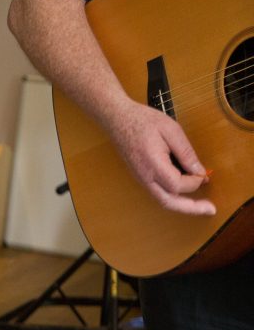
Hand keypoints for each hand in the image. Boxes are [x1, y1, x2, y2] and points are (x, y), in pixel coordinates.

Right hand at [105, 100, 214, 215]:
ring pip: (163, 200)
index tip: (204, 173)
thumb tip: (199, 171)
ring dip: (183, 205)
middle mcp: (145, 177)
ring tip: (200, 206)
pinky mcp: (142, 177)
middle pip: (169, 202)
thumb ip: (186, 153)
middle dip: (191, 208)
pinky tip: (186, 192)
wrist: (118, 120)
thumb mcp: (171, 131)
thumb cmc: (143, 121)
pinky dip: (174, 197)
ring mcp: (141, 179)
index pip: (177, 185)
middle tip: (210, 210)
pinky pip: (159, 193)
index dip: (194, 182)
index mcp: (153, 165)